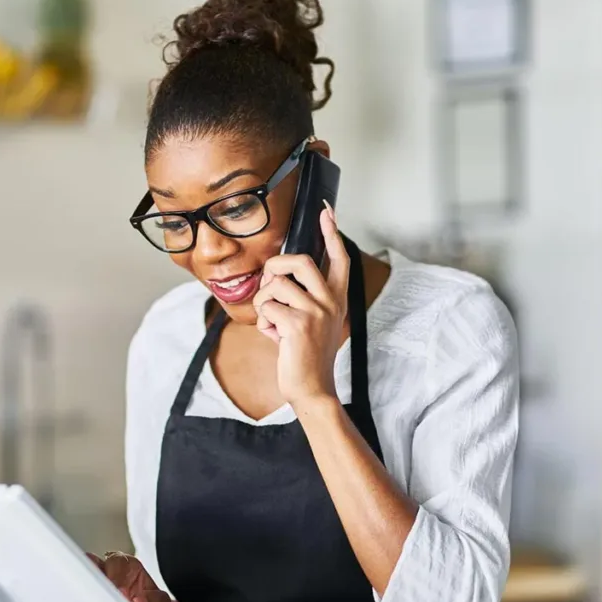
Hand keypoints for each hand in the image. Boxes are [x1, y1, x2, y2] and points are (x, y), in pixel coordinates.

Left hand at [253, 202, 349, 408]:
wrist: (312, 389)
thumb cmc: (306, 355)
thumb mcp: (312, 322)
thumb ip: (302, 298)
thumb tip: (276, 275)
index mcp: (337, 299)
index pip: (339, 259)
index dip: (332, 233)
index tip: (328, 212)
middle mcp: (331, 302)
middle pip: (301, 261)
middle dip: (277, 265)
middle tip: (270, 282)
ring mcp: (317, 312)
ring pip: (276, 285)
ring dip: (264, 303)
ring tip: (273, 322)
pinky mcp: (299, 324)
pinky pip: (267, 307)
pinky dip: (262, 322)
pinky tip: (274, 337)